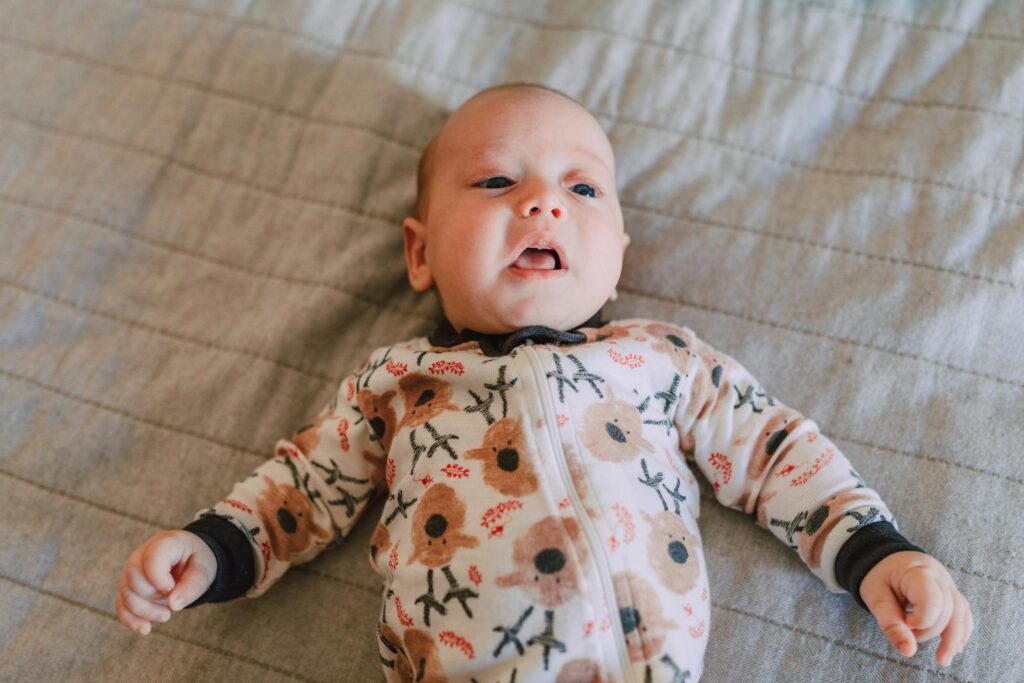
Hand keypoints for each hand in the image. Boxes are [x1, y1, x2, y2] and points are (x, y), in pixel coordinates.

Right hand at [115, 530, 216, 634]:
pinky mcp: (128, 587)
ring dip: (145, 611)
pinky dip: (130, 619)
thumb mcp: (203, 569)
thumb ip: (193, 585)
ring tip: (166, 615)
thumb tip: (175, 604)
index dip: (159, 579)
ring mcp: (131, 571)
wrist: (190, 559)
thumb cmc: (196, 560)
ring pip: (126, 594)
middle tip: (174, 602)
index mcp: (164, 543)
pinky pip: (121, 605)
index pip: (151, 558)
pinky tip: (145, 629)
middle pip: (134, 579)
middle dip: (154, 597)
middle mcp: (142, 554)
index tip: (172, 588)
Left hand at [860, 550, 972, 667]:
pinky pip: (963, 613)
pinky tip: (954, 647)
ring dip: (953, 638)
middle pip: (948, 610)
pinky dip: (960, 631)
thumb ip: (891, 624)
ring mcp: (948, 583)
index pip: (933, 600)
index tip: (906, 624)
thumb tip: (908, 652)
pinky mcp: (951, 592)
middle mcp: (939, 576)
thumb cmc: (879, 577)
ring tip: (942, 660)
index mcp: (918, 573)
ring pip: (961, 613)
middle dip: (931, 630)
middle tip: (910, 636)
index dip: (922, 620)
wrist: (886, 558)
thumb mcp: (876, 598)